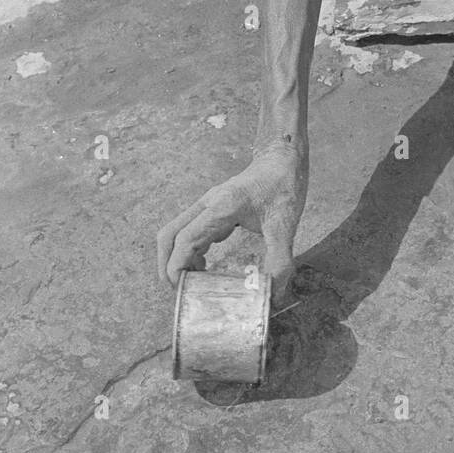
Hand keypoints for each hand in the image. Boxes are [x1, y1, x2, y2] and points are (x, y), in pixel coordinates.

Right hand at [157, 139, 307, 295]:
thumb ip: (280, 259)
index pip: (185, 240)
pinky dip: (189, 249)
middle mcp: (208, 204)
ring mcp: (208, 204)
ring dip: (177, 257)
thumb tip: (275, 295)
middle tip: (181, 291)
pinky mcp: (213, 206)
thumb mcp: (286, 225)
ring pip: (177, 231)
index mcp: (221, 208)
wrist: (284, 157)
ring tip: (194, 282)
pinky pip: (190, 229)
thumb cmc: (284, 186)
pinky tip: (206, 264)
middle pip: (169, 235)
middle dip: (167, 265)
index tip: (181, 289)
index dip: (176, 267)